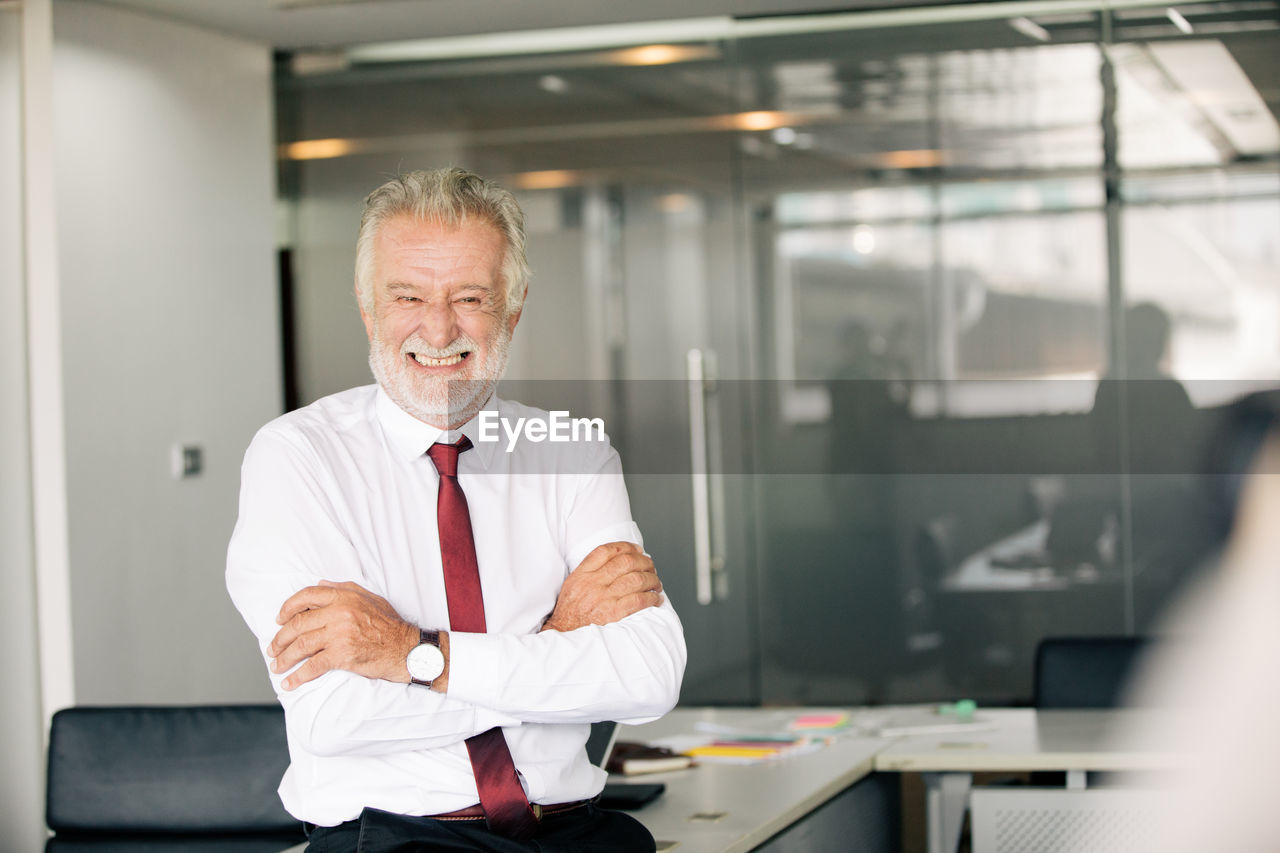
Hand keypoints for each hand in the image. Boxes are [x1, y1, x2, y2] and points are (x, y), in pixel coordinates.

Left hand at [269, 580, 418, 690]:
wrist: (407, 649)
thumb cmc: (390, 624)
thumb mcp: (370, 598)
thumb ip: (344, 589)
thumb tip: (322, 584)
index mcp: (344, 597)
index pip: (306, 596)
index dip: (288, 608)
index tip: (279, 620)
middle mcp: (340, 613)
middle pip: (298, 624)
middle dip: (280, 639)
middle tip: (273, 649)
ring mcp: (340, 634)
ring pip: (301, 645)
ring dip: (285, 658)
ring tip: (277, 666)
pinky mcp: (342, 655)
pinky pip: (313, 666)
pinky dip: (298, 676)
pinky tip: (289, 682)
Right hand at [542, 542, 662, 632]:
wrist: (562, 635)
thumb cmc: (569, 612)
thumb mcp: (572, 585)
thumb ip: (590, 571)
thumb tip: (616, 562)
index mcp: (582, 574)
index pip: (607, 551)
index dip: (627, 547)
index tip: (638, 550)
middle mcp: (593, 584)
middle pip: (626, 562)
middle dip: (645, 562)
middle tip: (651, 568)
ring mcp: (603, 598)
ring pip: (636, 579)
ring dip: (652, 580)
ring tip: (656, 584)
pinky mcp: (613, 614)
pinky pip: (639, 600)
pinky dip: (651, 598)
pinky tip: (655, 599)